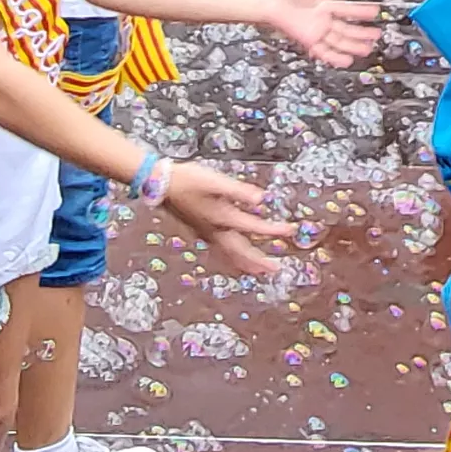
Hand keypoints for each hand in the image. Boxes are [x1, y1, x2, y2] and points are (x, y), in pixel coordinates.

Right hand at [157, 161, 293, 272]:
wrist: (159, 184)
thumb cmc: (186, 179)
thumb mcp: (215, 181)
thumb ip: (239, 191)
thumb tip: (262, 199)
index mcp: (223, 217)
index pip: (255, 227)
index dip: (275, 230)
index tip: (292, 231)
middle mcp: (216, 230)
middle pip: (242, 251)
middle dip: (260, 261)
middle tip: (276, 270)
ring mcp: (206, 233)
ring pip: (229, 255)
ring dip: (245, 264)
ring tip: (257, 272)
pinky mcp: (199, 230)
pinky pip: (219, 251)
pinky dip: (230, 258)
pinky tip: (231, 257)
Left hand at [256, 0, 383, 67]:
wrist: (270, 4)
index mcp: (326, 5)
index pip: (348, 9)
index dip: (362, 12)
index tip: (375, 12)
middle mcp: (323, 20)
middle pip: (347, 29)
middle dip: (362, 33)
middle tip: (376, 35)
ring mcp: (317, 31)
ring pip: (339, 41)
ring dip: (353, 46)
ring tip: (367, 49)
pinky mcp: (309, 40)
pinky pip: (324, 51)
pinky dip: (335, 57)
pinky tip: (346, 60)